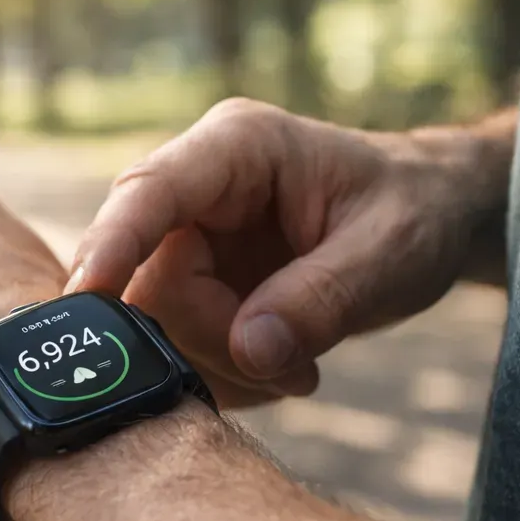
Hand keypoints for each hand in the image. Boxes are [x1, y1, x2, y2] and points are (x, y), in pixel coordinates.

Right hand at [67, 99, 505, 407]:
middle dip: (212, 338)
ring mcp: (188, 239)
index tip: (87, 299)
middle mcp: (196, 189)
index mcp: (236, 148)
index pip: (150, 190)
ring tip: (300, 365)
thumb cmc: (415, 212)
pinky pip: (175, 344)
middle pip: (150, 279)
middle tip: (293, 369)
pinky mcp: (193, 284)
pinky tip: (282, 365)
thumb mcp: (390, 253)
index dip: (112, 243)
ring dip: (224, 363)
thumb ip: (320, 299)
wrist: (432, 217)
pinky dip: (227, 372)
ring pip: (156, 323)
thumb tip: (250, 348)